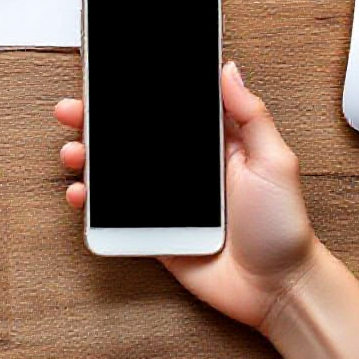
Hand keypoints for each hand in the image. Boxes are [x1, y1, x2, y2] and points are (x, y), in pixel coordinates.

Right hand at [54, 61, 319, 330]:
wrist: (278, 289)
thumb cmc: (284, 227)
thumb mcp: (275, 161)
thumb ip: (251, 114)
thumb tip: (228, 69)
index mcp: (209, 142)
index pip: (166, 108)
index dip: (136, 91)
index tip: (108, 76)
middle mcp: (183, 165)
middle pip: (130, 135)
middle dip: (96, 119)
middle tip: (73, 109)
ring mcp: (165, 197)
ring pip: (116, 169)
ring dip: (87, 156)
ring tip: (75, 152)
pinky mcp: (155, 227)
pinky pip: (116, 210)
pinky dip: (93, 201)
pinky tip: (82, 192)